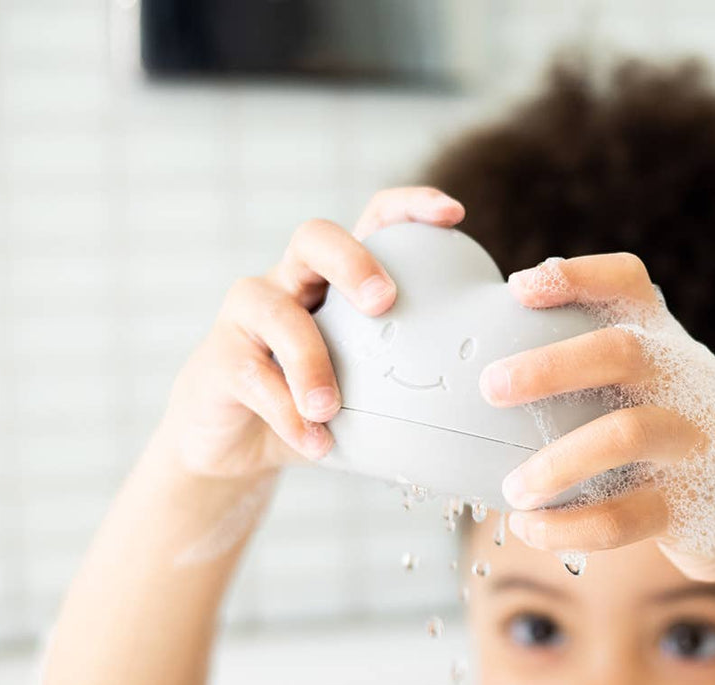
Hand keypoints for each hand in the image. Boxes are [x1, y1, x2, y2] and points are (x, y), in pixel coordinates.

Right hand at [157, 187, 465, 478]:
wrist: (238, 448)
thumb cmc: (321, 409)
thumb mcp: (375, 390)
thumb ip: (416, 378)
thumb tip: (495, 393)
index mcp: (336, 280)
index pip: (373, 221)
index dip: (409, 206)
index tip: (454, 215)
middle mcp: (290, 281)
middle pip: (313, 237)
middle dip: (352, 260)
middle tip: (384, 301)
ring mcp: (249, 317)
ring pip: (276, 311)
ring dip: (310, 360)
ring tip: (332, 408)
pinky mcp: (219, 360)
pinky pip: (254, 377)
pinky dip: (287, 414)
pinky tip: (315, 442)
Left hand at [480, 253, 714, 582]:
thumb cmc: (671, 440)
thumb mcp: (654, 388)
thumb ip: (595, 370)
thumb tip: (479, 362)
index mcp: (667, 343)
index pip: (630, 285)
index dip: (576, 277)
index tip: (519, 288)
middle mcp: (686, 381)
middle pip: (623, 351)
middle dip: (551, 365)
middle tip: (490, 386)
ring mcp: (694, 442)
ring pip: (625, 435)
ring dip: (557, 462)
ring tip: (511, 489)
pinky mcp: (694, 506)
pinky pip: (624, 517)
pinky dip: (567, 527)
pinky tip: (529, 528)